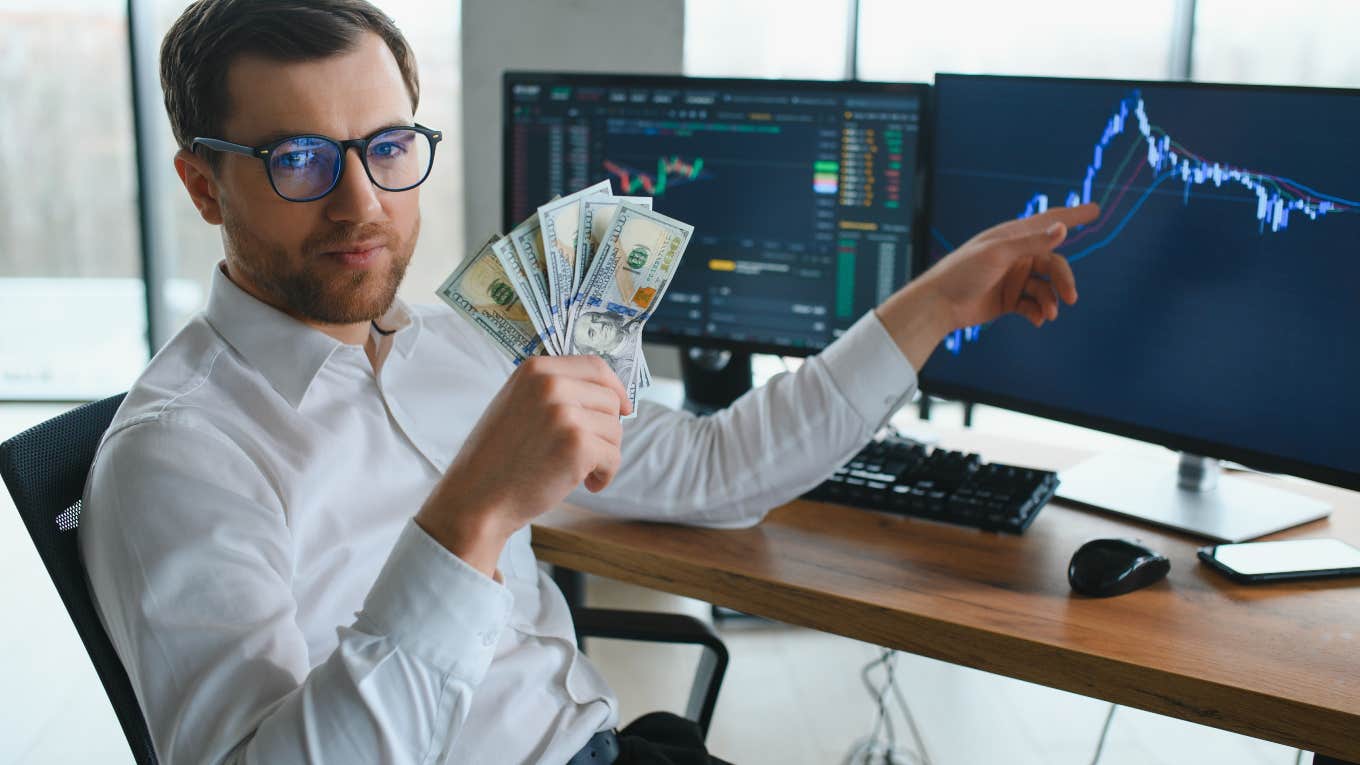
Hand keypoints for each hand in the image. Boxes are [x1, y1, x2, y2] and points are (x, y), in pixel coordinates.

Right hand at [415, 355, 631, 576]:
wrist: (476, 497)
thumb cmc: (498, 457)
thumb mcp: (518, 403)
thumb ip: (554, 391)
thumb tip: (608, 394)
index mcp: (536, 369)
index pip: (595, 366)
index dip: (615, 388)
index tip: (623, 408)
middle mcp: (551, 384)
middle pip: (610, 399)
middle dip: (606, 429)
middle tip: (586, 453)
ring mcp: (565, 413)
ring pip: (615, 430)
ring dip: (604, 454)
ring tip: (578, 471)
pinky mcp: (578, 445)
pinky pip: (613, 457)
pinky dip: (604, 475)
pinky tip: (585, 484)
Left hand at [876, 204, 1099, 368]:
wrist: (939, 306)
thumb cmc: (962, 273)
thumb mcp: (998, 255)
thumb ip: (1031, 242)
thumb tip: (1063, 228)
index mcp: (1012, 236)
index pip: (1049, 221)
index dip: (1073, 215)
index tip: (1096, 209)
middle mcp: (1016, 255)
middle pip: (1053, 263)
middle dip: (1063, 280)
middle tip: (1070, 297)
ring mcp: (1013, 277)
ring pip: (1045, 287)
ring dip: (1050, 300)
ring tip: (1048, 314)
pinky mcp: (1009, 299)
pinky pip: (1034, 304)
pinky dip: (1039, 311)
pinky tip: (1038, 319)